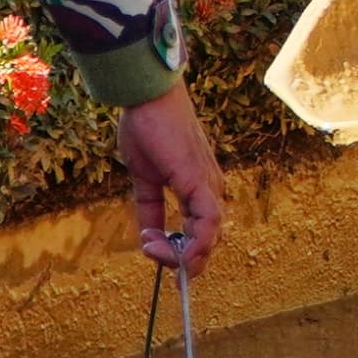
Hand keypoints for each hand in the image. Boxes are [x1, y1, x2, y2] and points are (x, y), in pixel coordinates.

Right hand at [116, 86, 226, 284]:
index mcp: (200, 188)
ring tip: (158, 253)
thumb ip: (149, 207)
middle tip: (156, 259)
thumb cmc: (148, 128)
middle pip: (210, 240)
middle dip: (185, 260)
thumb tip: (148, 236)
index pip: (201, 232)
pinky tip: (177, 252)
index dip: (183, 252)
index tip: (156, 256)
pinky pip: (208, 222)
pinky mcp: (200, 181)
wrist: (148, 97)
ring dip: (186, 255)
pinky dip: (196, 243)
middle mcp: (210, 189)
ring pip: (212, 236)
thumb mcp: (145, 178)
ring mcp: (208, 186)